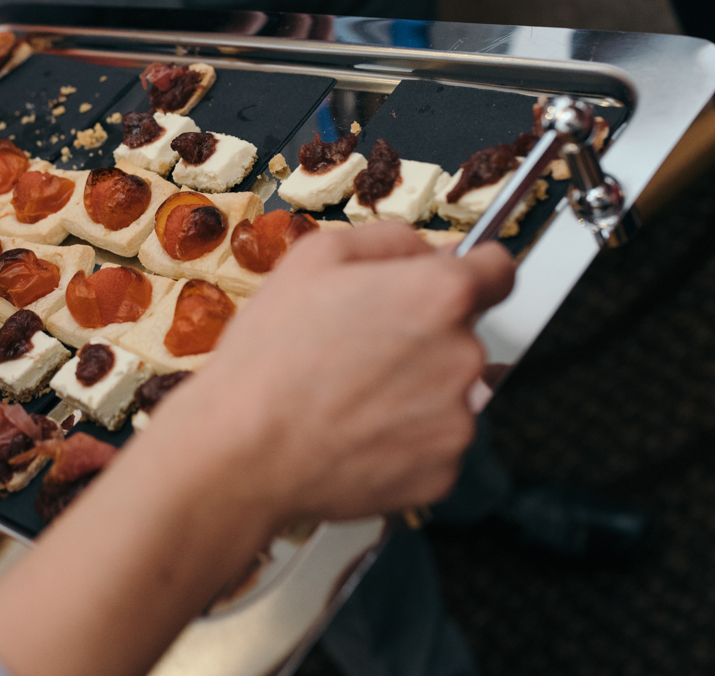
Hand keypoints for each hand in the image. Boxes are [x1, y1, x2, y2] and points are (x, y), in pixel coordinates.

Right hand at [0, 223, 512, 675]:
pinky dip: (395, 443)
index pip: (493, 266)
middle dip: (418, 340)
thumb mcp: (302, 262)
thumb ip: (375, 239)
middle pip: (465, 337)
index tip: (453, 280)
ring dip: (406, 393)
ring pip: (446, 395)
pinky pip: (427, 448)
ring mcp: (446, 424)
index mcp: (428, 297)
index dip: (463, 273)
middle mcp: (452, 359)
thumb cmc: (246, 364)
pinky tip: (337, 435)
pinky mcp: (432, 475)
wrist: (221, 463)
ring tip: (333, 397)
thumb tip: (416, 239)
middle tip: (355, 351)